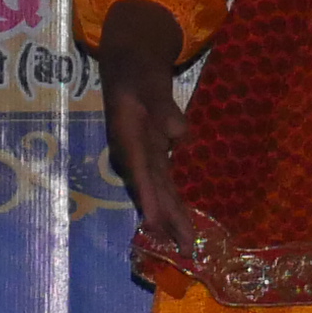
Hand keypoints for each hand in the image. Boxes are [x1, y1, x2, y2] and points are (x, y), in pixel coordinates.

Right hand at [94, 3, 196, 277]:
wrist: (127, 64)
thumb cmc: (137, 71)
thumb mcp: (149, 82)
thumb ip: (163, 107)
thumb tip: (177, 134)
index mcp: (128, 136)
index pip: (140, 170)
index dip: (147, 196)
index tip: (154, 221)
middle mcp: (133, 153)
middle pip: (151, 189)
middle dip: (166, 219)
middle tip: (183, 248)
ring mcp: (142, 156)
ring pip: (158, 192)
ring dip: (171, 218)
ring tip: (184, 246)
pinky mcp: (152, 156)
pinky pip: (164, 184)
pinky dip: (172, 203)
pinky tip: (179, 223)